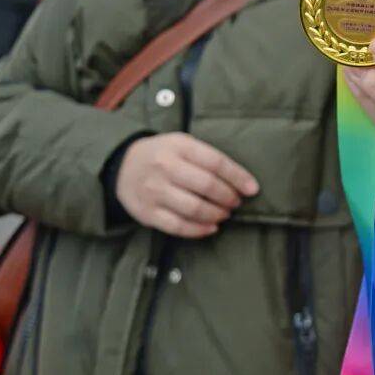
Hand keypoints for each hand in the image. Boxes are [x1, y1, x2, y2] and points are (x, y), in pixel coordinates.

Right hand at [116, 133, 258, 237]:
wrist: (121, 166)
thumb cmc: (163, 155)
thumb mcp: (182, 144)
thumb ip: (207, 158)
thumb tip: (241, 180)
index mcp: (179, 146)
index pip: (215, 162)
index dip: (238, 176)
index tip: (253, 189)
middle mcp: (165, 167)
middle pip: (206, 185)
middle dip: (228, 197)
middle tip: (236, 202)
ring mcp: (155, 191)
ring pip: (194, 208)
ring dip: (216, 214)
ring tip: (224, 213)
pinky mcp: (147, 213)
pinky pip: (178, 226)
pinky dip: (199, 230)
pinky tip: (211, 227)